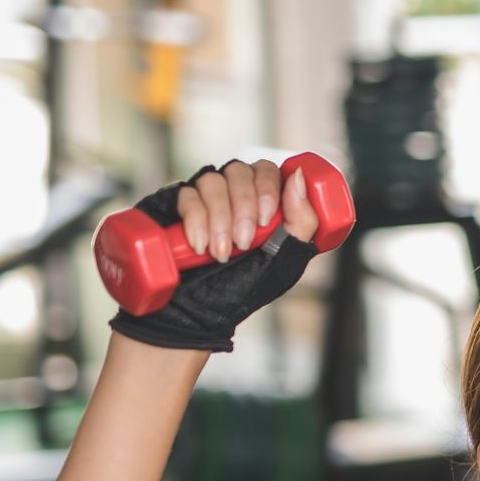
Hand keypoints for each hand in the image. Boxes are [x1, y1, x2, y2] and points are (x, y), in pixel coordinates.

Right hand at [108, 157, 324, 353]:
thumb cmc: (247, 285)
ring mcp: (205, 196)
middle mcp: (234, 192)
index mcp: (264, 199)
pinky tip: (200, 246)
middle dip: (243, 207)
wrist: (201, 310)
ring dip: (220, 219)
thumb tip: (299, 176)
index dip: (268, 188)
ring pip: (212, 181)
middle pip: (239, 171)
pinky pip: (186, 195)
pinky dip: (196, 220)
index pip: (268, 169)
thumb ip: (302, 222)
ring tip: (221, 253)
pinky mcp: (177, 204)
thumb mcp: (286, 259)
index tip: (266, 219)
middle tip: (243, 242)